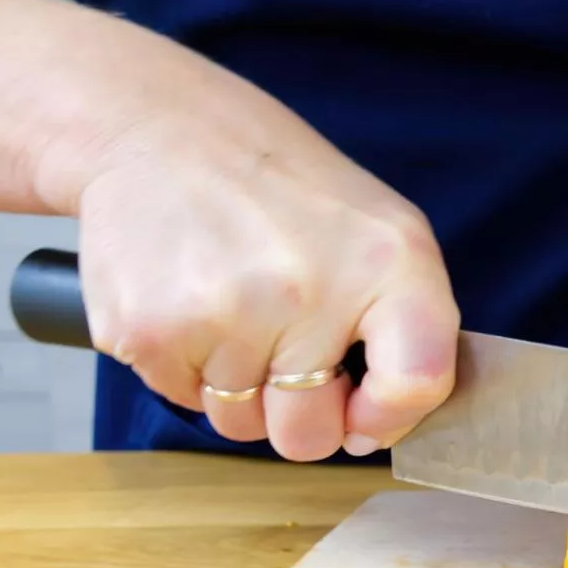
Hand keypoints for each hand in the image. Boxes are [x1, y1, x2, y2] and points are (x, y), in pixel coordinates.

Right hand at [69, 23, 459, 460]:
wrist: (164, 131)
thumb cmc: (286, 193)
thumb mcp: (384, 232)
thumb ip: (408, 328)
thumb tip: (371, 430)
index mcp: (389, 263)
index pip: (416, 384)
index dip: (388, 418)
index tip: (363, 410)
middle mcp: (310, 290)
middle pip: (308, 435)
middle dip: (298, 412)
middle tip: (283, 346)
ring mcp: (225, 312)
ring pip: (239, 424)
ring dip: (238, 386)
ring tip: (235, 306)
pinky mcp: (150, 330)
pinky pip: (181, 398)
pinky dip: (186, 367)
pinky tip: (191, 302)